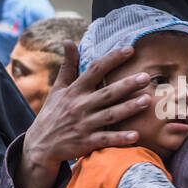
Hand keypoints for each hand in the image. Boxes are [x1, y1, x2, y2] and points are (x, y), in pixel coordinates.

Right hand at [16, 42, 152, 187]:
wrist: (40, 145)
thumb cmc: (53, 114)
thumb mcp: (57, 89)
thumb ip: (68, 66)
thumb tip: (68, 41)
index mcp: (74, 90)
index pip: (94, 70)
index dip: (112, 59)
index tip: (129, 49)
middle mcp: (79, 106)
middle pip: (106, 93)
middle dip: (127, 85)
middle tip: (146, 77)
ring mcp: (83, 125)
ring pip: (110, 115)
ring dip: (128, 108)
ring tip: (147, 101)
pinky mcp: (86, 143)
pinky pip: (106, 140)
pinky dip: (120, 139)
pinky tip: (136, 135)